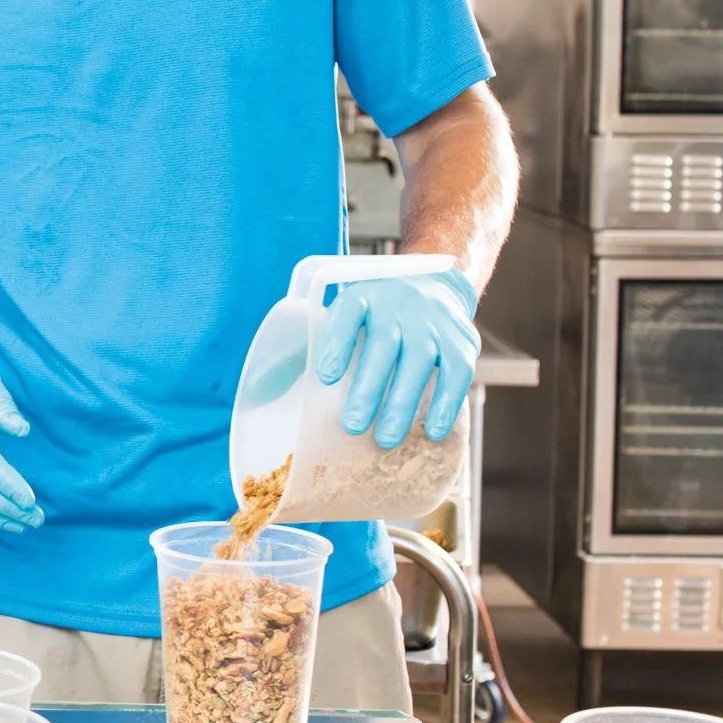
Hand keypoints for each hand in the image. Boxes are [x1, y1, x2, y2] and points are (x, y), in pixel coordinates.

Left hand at [317, 269, 479, 449]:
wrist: (434, 284)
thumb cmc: (375, 313)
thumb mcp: (339, 317)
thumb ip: (303, 348)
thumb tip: (260, 388)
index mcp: (362, 296)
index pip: (347, 314)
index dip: (337, 344)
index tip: (325, 377)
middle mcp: (398, 304)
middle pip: (382, 346)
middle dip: (367, 389)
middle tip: (352, 426)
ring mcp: (433, 322)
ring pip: (419, 362)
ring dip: (402, 404)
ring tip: (386, 439)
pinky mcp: (461, 340)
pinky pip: (457, 372)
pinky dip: (446, 403)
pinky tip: (431, 431)